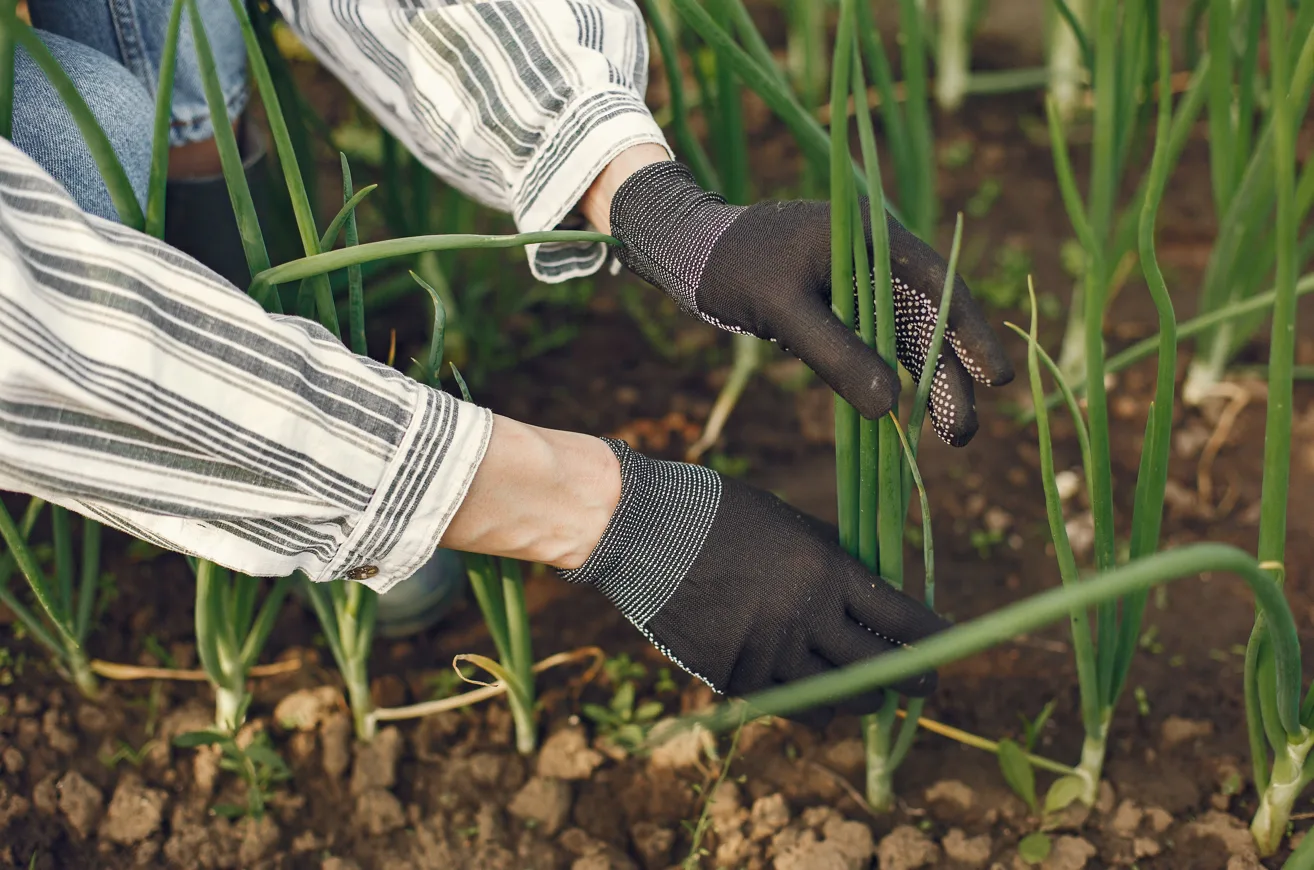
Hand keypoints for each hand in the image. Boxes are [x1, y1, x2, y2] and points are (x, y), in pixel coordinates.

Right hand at [561, 438, 948, 722]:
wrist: (644, 530)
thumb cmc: (720, 514)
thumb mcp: (790, 525)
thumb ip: (834, 561)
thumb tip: (876, 589)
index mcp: (826, 571)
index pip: (903, 619)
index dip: (934, 640)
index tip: (948, 647)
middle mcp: (805, 618)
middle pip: (879, 670)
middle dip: (909, 681)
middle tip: (921, 685)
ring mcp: (768, 653)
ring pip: (836, 699)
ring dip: (857, 698)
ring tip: (863, 692)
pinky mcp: (732, 676)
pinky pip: (786, 706)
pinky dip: (806, 705)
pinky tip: (814, 700)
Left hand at [607, 161, 1013, 445]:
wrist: (690, 250)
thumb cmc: (734, 269)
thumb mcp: (783, 311)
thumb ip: (836, 353)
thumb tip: (891, 407)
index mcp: (872, 237)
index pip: (938, 285)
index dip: (970, 333)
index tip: (995, 379)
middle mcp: (876, 257)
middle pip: (929, 319)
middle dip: (951, 376)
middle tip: (964, 433)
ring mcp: (860, 282)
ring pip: (907, 337)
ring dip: (928, 383)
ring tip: (949, 435)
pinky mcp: (841, 305)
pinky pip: (878, 344)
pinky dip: (893, 376)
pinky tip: (906, 415)